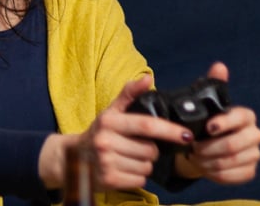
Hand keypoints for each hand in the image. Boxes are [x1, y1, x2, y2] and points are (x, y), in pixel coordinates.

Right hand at [77, 74, 196, 190]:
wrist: (74, 158)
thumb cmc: (99, 132)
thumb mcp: (111, 111)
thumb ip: (130, 93)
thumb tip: (148, 79)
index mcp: (109, 122)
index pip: (146, 125)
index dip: (169, 130)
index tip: (186, 135)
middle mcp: (105, 142)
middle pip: (150, 150)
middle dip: (151, 151)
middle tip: (136, 147)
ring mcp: (106, 162)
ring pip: (146, 167)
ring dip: (144, 164)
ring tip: (128, 158)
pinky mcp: (108, 181)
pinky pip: (139, 180)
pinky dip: (137, 177)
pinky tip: (124, 169)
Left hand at [178, 62, 259, 184]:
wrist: (207, 145)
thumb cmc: (206, 121)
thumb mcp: (205, 103)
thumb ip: (212, 84)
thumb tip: (220, 66)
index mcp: (245, 116)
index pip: (239, 118)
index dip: (223, 124)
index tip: (207, 128)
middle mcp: (254, 134)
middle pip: (234, 145)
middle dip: (209, 148)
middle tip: (193, 148)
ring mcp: (254, 154)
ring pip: (230, 162)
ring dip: (208, 162)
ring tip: (194, 157)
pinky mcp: (249, 171)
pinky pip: (232, 177)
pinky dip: (214, 174)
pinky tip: (204, 167)